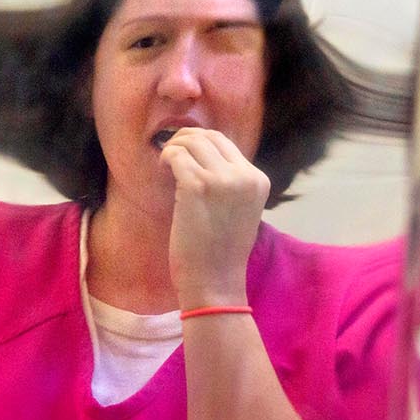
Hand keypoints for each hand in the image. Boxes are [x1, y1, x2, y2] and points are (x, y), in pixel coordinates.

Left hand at [159, 127, 270, 307]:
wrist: (215, 282)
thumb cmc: (221, 252)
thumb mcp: (239, 210)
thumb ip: (230, 183)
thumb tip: (202, 155)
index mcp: (258, 180)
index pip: (226, 143)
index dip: (200, 143)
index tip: (185, 155)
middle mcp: (244, 176)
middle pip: (209, 136)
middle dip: (185, 139)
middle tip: (171, 155)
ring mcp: (222, 180)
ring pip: (191, 142)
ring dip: (173, 148)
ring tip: (166, 166)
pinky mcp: (198, 186)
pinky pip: (176, 156)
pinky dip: (165, 158)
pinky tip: (162, 170)